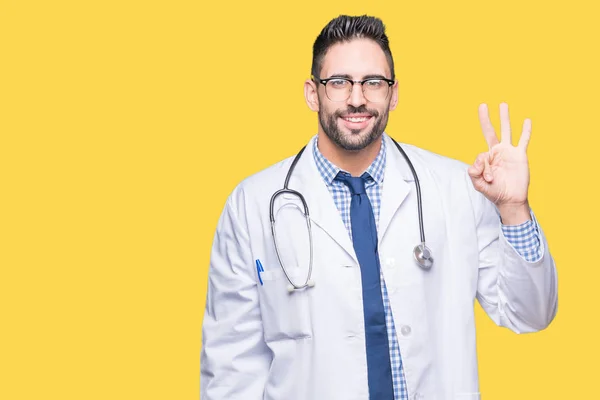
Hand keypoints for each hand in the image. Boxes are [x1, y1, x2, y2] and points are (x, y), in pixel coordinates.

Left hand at [468, 103, 531, 222]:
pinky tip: (526, 120)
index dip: (483, 167)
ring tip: (503, 104)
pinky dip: (525, 130)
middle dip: (485, 119)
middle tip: (482, 105)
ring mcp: (509, 152)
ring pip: (506, 131)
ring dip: (504, 118)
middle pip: (490, 131)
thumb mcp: (479, 185)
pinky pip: (523, 140)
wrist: (510, 199)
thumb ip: (474, 174)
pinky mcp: (520, 155)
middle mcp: (497, 152)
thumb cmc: (494, 192)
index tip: (488, 178)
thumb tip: (476, 163)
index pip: (481, 155)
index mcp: (486, 158)